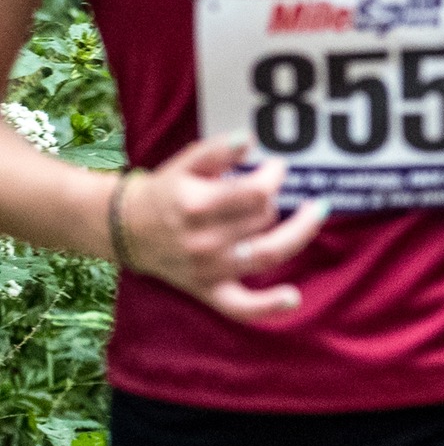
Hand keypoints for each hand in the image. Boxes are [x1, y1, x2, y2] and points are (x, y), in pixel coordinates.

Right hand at [121, 135, 328, 323]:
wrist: (125, 228)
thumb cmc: (165, 191)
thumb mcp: (185, 164)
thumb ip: (217, 150)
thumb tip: (248, 139)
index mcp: (196, 206)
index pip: (256, 192)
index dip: (274, 175)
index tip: (275, 166)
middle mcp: (203, 240)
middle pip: (263, 219)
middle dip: (273, 199)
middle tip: (271, 189)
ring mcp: (207, 269)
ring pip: (266, 254)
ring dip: (298, 234)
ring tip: (317, 211)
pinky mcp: (208, 290)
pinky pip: (239, 307)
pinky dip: (267, 306)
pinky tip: (293, 298)